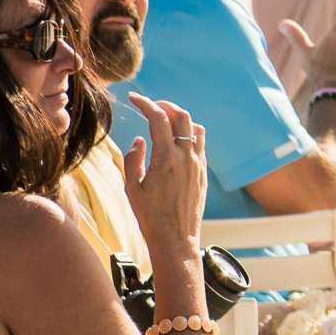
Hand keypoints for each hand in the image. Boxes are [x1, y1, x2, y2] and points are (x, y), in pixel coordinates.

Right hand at [122, 94, 206, 250]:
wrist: (175, 237)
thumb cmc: (149, 215)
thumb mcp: (132, 188)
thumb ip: (133, 159)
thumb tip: (140, 140)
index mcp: (166, 158)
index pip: (159, 119)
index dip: (146, 103)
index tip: (134, 97)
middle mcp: (187, 156)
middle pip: (182, 116)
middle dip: (166, 105)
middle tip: (152, 105)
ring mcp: (198, 163)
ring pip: (195, 128)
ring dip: (180, 118)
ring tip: (165, 119)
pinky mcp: (203, 172)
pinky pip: (200, 143)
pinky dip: (189, 133)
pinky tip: (177, 139)